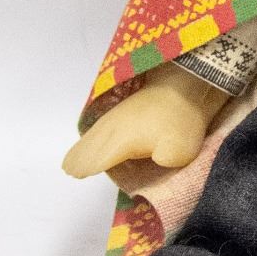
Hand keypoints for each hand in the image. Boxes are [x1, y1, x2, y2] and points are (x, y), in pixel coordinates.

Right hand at [62, 65, 229, 177]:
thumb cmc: (182, 120)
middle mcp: (114, 128)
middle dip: (81, 158)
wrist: (187, 82)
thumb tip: (156, 159)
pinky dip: (95, 133)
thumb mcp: (179, 152)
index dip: (89, 167)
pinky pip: (102, 125)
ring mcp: (119, 114)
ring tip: (74, 158)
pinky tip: (96, 135)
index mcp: (122, 141)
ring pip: (96, 133)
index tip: (75, 173)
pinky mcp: (127, 106)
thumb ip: (162, 163)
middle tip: (68, 169)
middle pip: (93, 145)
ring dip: (85, 146)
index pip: (100, 158)